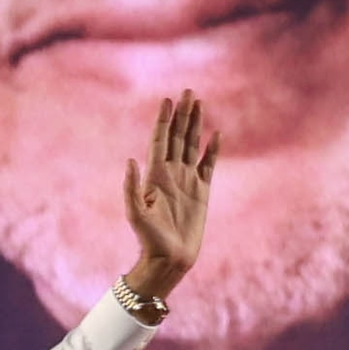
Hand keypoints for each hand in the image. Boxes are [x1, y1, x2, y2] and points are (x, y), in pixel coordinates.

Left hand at [121, 94, 217, 303]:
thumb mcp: (135, 214)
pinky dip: (213, 149)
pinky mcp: (202, 191)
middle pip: (178, 136)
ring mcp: (187, 180)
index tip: (168, 99)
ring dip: (196, 124)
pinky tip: (217, 134)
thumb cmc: (149, 239)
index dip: (164, 120)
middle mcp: (171, 173)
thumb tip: (131, 159)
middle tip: (187, 91)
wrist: (169, 258)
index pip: (160, 140)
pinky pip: (208, 165)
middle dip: (182, 114)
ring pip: (192, 145)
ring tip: (199, 103)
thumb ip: (132, 187)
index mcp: (155, 174)